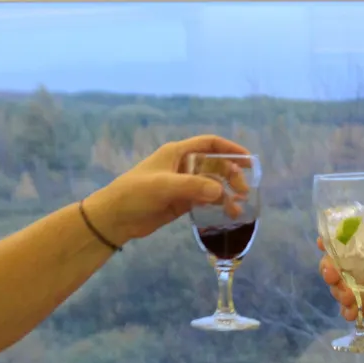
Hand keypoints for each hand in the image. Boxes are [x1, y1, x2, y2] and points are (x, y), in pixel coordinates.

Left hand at [77, 135, 247, 247]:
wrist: (115, 218)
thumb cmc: (135, 194)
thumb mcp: (164, 186)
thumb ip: (193, 187)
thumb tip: (220, 192)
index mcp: (177, 153)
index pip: (209, 144)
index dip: (230, 149)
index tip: (248, 160)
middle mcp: (182, 166)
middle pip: (215, 165)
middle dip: (232, 176)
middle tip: (243, 191)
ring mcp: (183, 185)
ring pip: (212, 185)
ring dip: (226, 193)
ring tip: (238, 207)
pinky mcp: (181, 202)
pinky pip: (205, 200)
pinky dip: (217, 205)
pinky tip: (227, 214)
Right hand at [319, 240, 363, 346]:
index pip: (356, 239)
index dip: (336, 239)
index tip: (322, 243)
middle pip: (340, 263)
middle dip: (330, 268)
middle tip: (331, 276)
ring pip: (341, 285)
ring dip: (338, 291)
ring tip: (348, 300)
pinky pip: (349, 306)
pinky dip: (346, 310)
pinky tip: (352, 314)